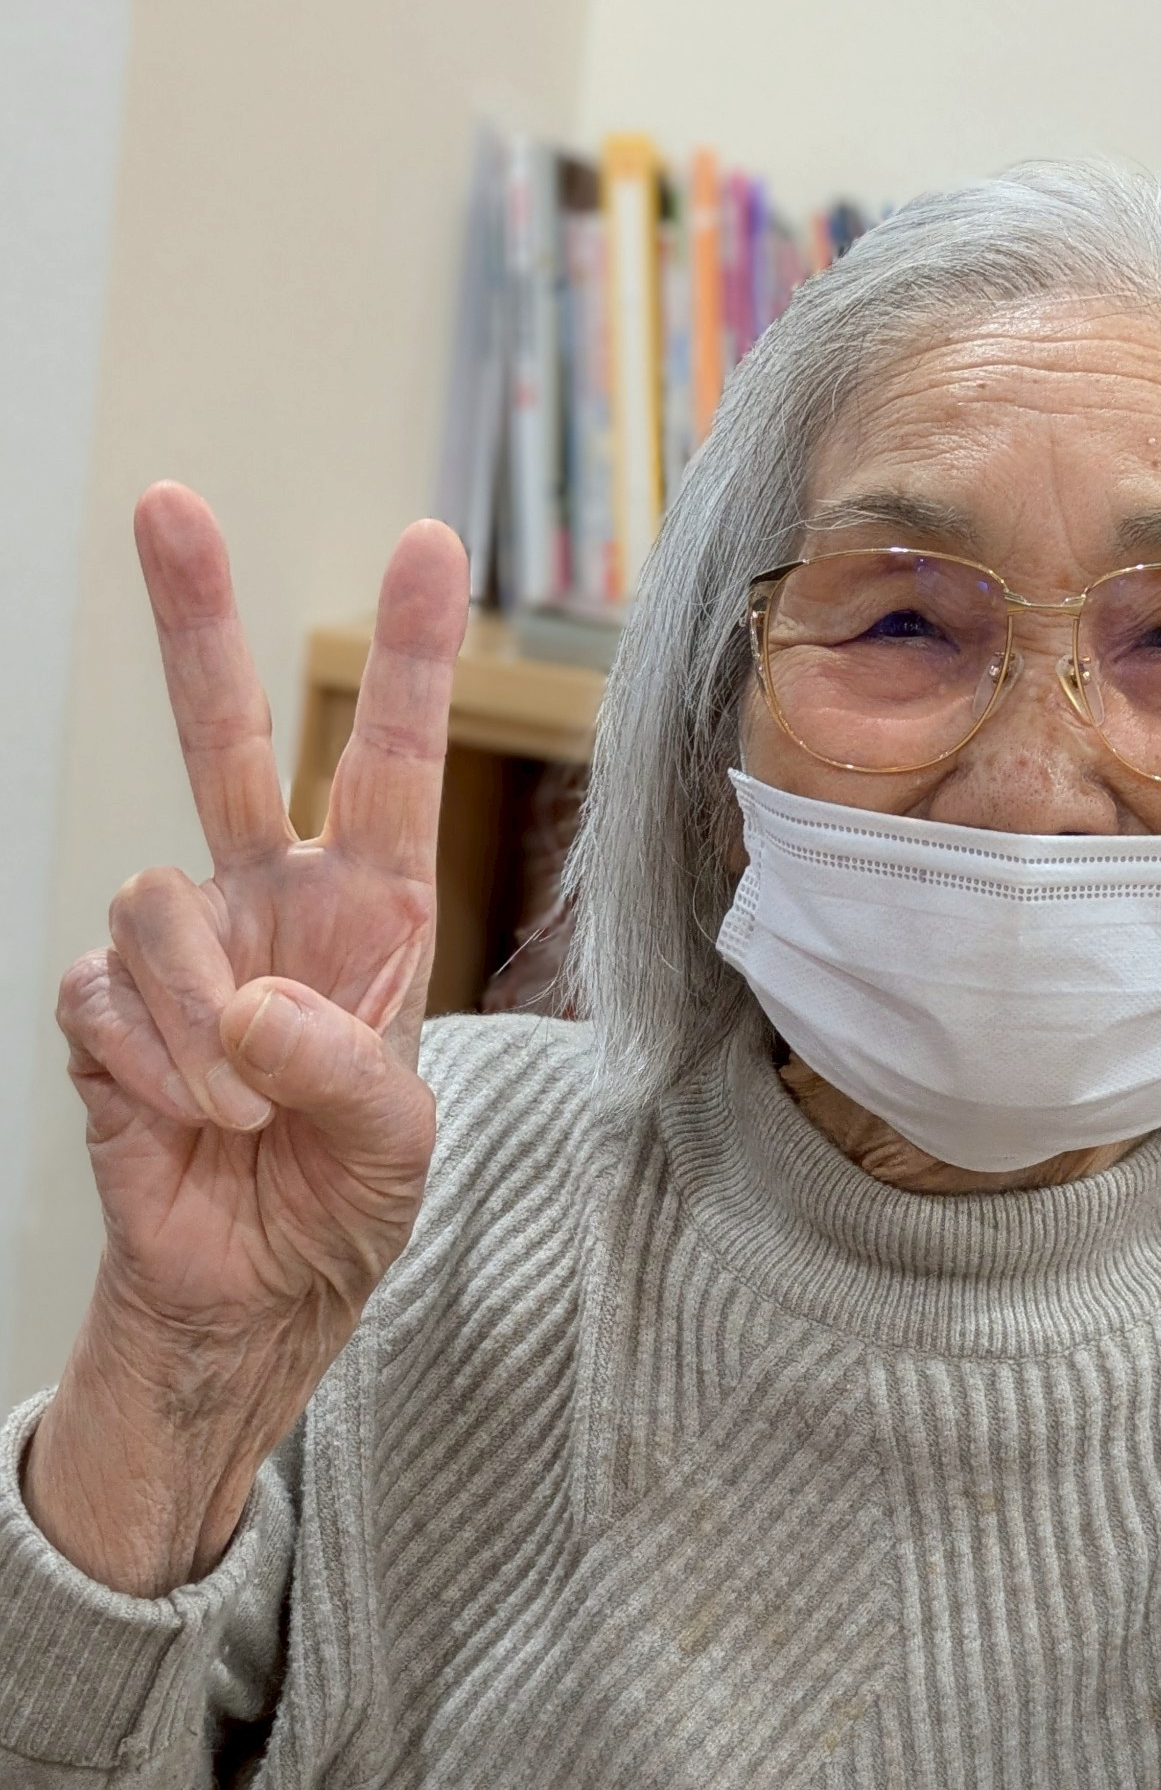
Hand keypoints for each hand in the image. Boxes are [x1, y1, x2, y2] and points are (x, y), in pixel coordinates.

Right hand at [25, 484, 467, 1592]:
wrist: (249, 1287)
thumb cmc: (344, 1201)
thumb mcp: (396, 1141)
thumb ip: (346, 1068)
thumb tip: (246, 1002)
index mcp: (368, 917)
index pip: (387, 768)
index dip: (408, 664)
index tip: (430, 546)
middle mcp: (268, 906)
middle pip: (221, 738)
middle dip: (194, 622)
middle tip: (168, 502)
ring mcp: (177, 950)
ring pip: (156, 902)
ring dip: (204, 1023)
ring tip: (240, 1105)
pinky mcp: (101, 1006)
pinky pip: (102, 993)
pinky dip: (149, 1066)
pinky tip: (182, 1116)